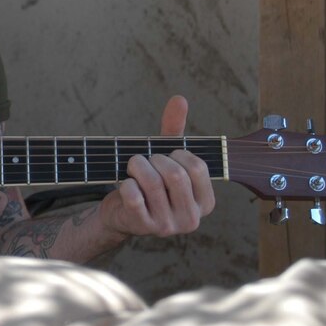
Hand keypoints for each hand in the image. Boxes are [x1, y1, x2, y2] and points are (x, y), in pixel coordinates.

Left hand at [99, 95, 214, 237]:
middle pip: (176, 175)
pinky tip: (126, 184)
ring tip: (132, 166)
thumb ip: (174, 131)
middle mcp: (191, 219)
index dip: (177, 154)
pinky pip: (133, 196)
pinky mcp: (142, 226)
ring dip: (137, 166)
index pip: (198, 167)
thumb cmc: (149, 184)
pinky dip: (126, 183)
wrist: (120, 214)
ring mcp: (168, 226)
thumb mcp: (165, 159)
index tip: (166, 155)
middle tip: (144, 160)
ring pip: (154, 184)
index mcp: (205, 203)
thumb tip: (179, 99)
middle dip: (155, 159)